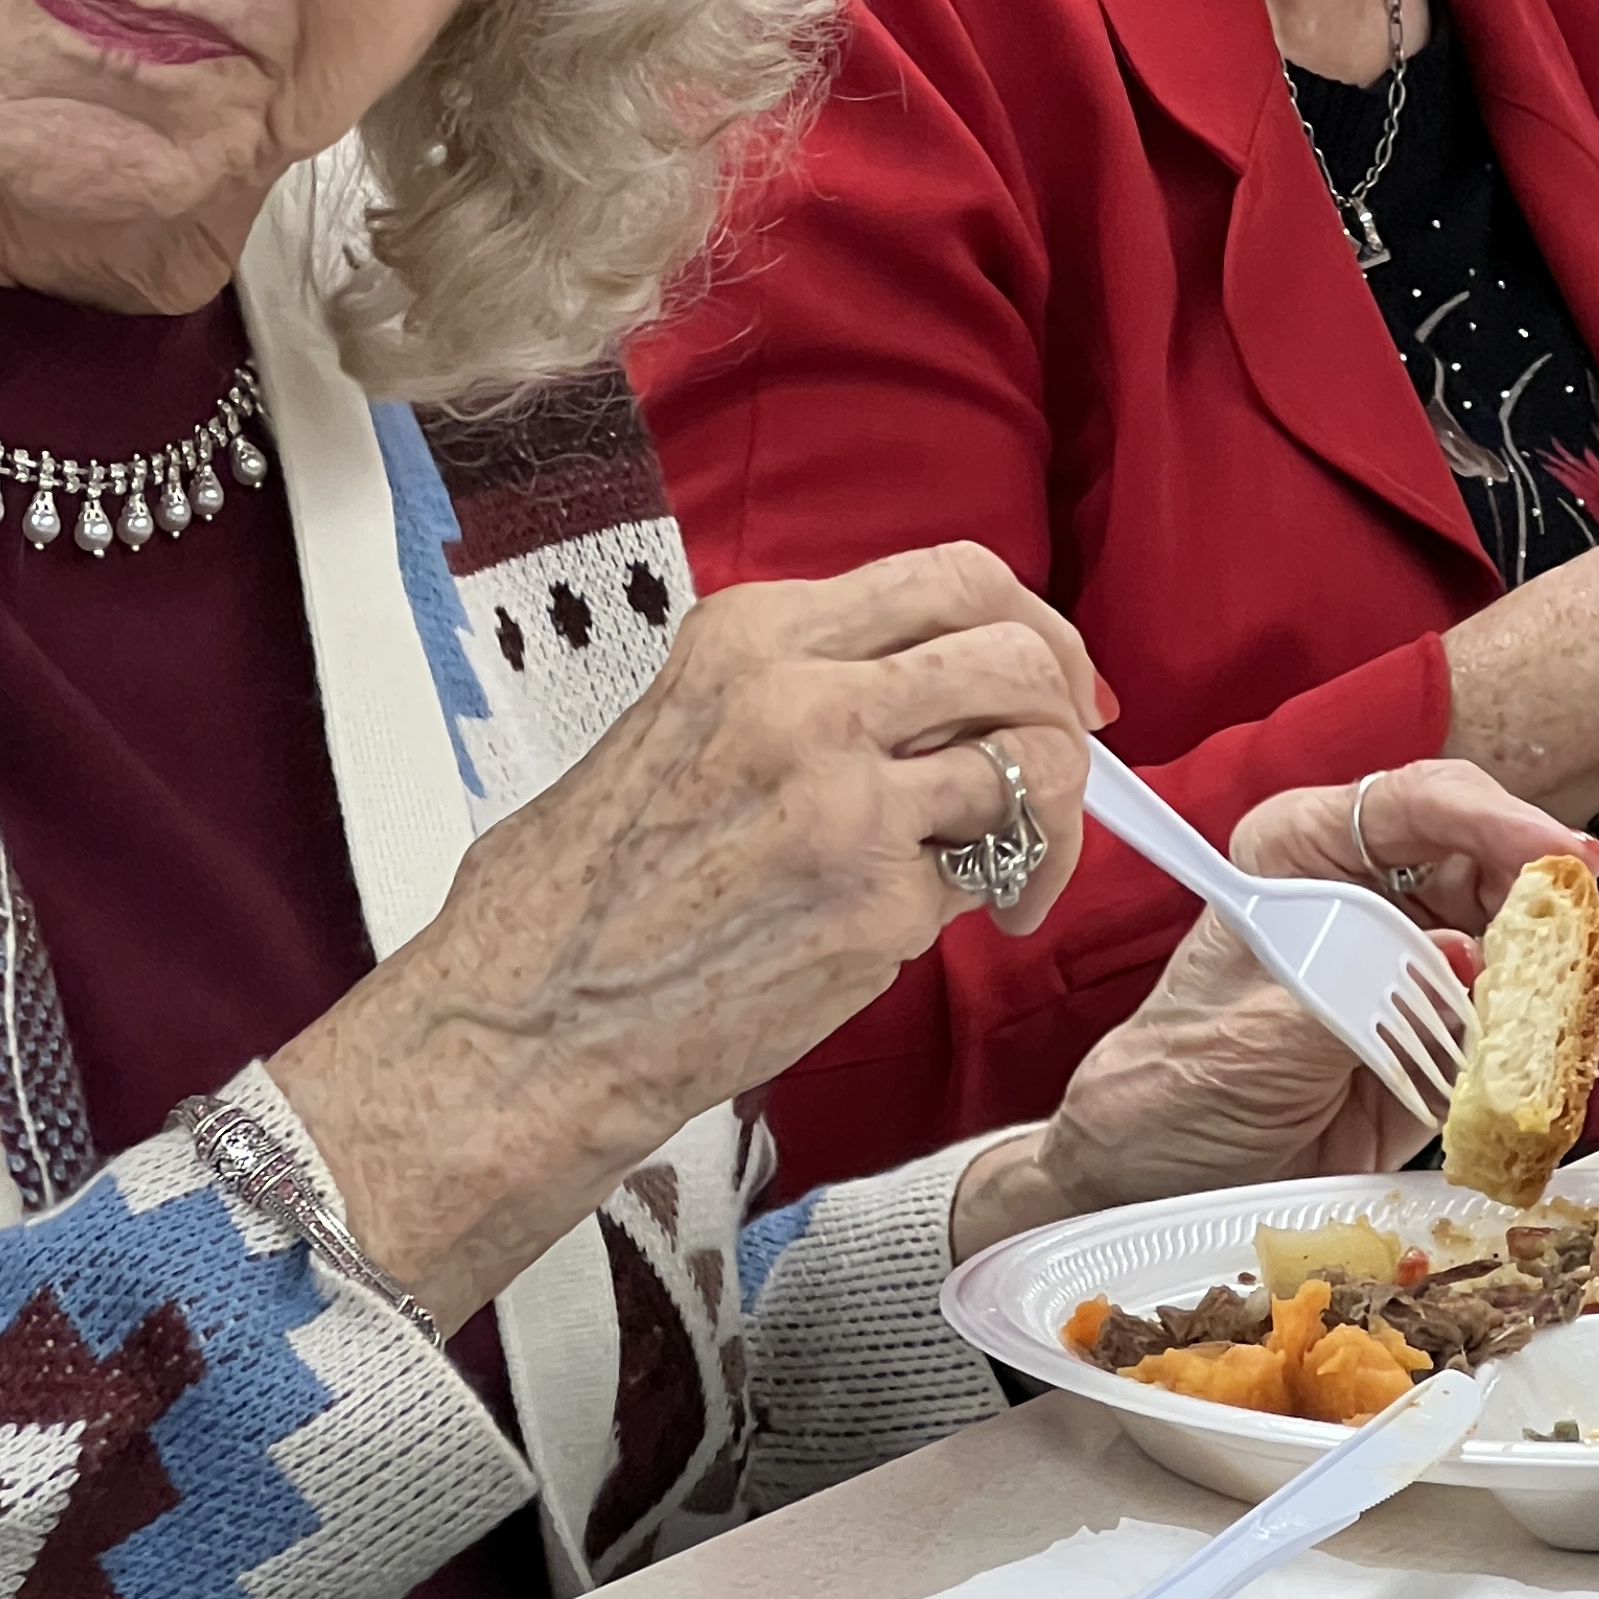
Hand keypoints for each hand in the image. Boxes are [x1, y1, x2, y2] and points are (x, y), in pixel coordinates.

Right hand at [272, 543, 1100, 1326]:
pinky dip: (997, 900)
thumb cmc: (582, 892)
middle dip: (1067, 706)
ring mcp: (845, 799)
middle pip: (1015, 651)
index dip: (1030, 626)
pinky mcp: (875, 904)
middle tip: (1066, 761)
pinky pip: (989, 876)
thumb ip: (798, 687)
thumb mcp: (679, 721)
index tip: (1048, 677)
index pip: (951, 576)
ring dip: (1054, 817)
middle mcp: (804, 696)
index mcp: (754, 634)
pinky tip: (953, 926)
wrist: (530, 1021)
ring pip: (1031, 761)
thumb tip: (925, 689)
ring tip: (1016, 866)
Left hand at [950, 759, 1598, 1252]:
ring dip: (1549, 978)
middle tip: (1576, 951)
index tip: (1559, 857)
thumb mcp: (1249, 1039)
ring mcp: (1412, 966)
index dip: (1496, 820)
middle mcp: (1367, 894)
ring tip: (1558, 1019)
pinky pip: (1514, 1027)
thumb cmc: (1177, 1089)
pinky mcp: (1440, 1040)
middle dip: (1541, 902)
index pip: (1415, 804)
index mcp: (1302, 854)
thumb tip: (1456, 956)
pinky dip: (1539, 1044)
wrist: (1160, 1184)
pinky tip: (1543, 1067)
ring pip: (1517, 942)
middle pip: (1489, 864)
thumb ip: (1352, 994)